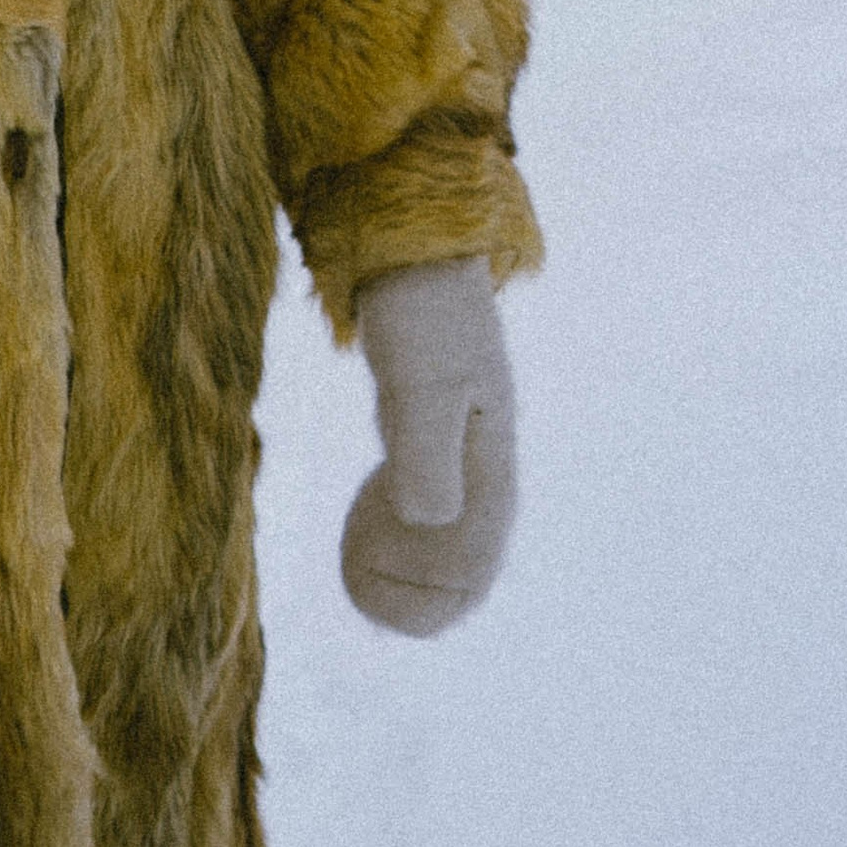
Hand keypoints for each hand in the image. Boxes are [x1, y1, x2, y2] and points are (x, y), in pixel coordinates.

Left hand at [341, 256, 515, 638]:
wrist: (414, 250)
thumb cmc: (419, 312)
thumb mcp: (419, 377)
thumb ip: (424, 445)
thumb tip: (429, 520)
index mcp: (492, 465)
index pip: (471, 567)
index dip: (419, 590)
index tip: (361, 569)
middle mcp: (484, 471)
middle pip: (467, 573)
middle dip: (413, 596)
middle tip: (355, 576)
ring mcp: (461, 458)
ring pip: (449, 551)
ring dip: (404, 570)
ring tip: (356, 553)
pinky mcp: (435, 443)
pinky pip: (431, 520)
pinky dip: (398, 535)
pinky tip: (368, 510)